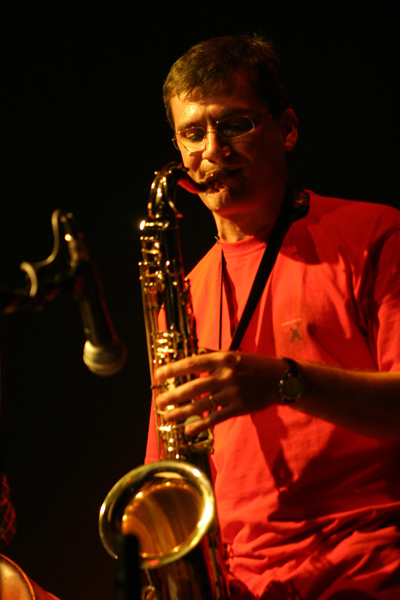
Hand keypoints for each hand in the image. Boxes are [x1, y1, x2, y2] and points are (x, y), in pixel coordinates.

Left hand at [155, 351, 281, 436]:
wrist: (280, 379)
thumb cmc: (254, 365)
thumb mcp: (234, 355)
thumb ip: (212, 356)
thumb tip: (191, 355)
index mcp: (223, 359)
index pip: (193, 363)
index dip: (174, 369)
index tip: (158, 375)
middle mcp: (226, 375)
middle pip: (194, 387)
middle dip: (173, 395)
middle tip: (158, 402)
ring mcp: (232, 393)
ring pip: (201, 405)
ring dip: (182, 412)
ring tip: (167, 416)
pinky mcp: (238, 408)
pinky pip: (215, 418)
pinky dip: (201, 425)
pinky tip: (188, 429)